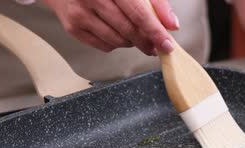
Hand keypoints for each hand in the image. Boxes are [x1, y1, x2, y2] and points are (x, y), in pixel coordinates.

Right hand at [42, 0, 179, 54]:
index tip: (167, 44)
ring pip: (117, 41)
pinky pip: (104, 46)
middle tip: (157, 45)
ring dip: (132, 42)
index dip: (155, 31)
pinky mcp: (73, 28)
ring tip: (136, 35)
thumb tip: (171, 24)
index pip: (138, 13)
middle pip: (128, 30)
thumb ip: (155, 1)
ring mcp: (81, 14)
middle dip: (146, 42)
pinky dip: (116, 43)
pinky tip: (117, 32)